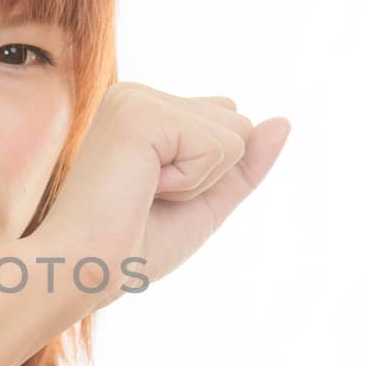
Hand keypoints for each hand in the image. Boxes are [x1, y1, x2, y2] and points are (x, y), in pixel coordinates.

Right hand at [38, 82, 290, 307]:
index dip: (210, 176)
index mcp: (145, 110)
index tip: (154, 198)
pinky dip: (192, 182)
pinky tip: (144, 189)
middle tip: (150, 199)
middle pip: (238, 124)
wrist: (83, 270)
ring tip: (145, 194)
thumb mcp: (204, 202)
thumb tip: (283, 121)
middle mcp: (138, 95)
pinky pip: (217, 145)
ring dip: (200, 181)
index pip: (228, 124)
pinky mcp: (140, 113)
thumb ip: (244, 164)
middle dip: (210, 176)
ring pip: (234, 132)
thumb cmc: (131, 245)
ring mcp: (136, 98)